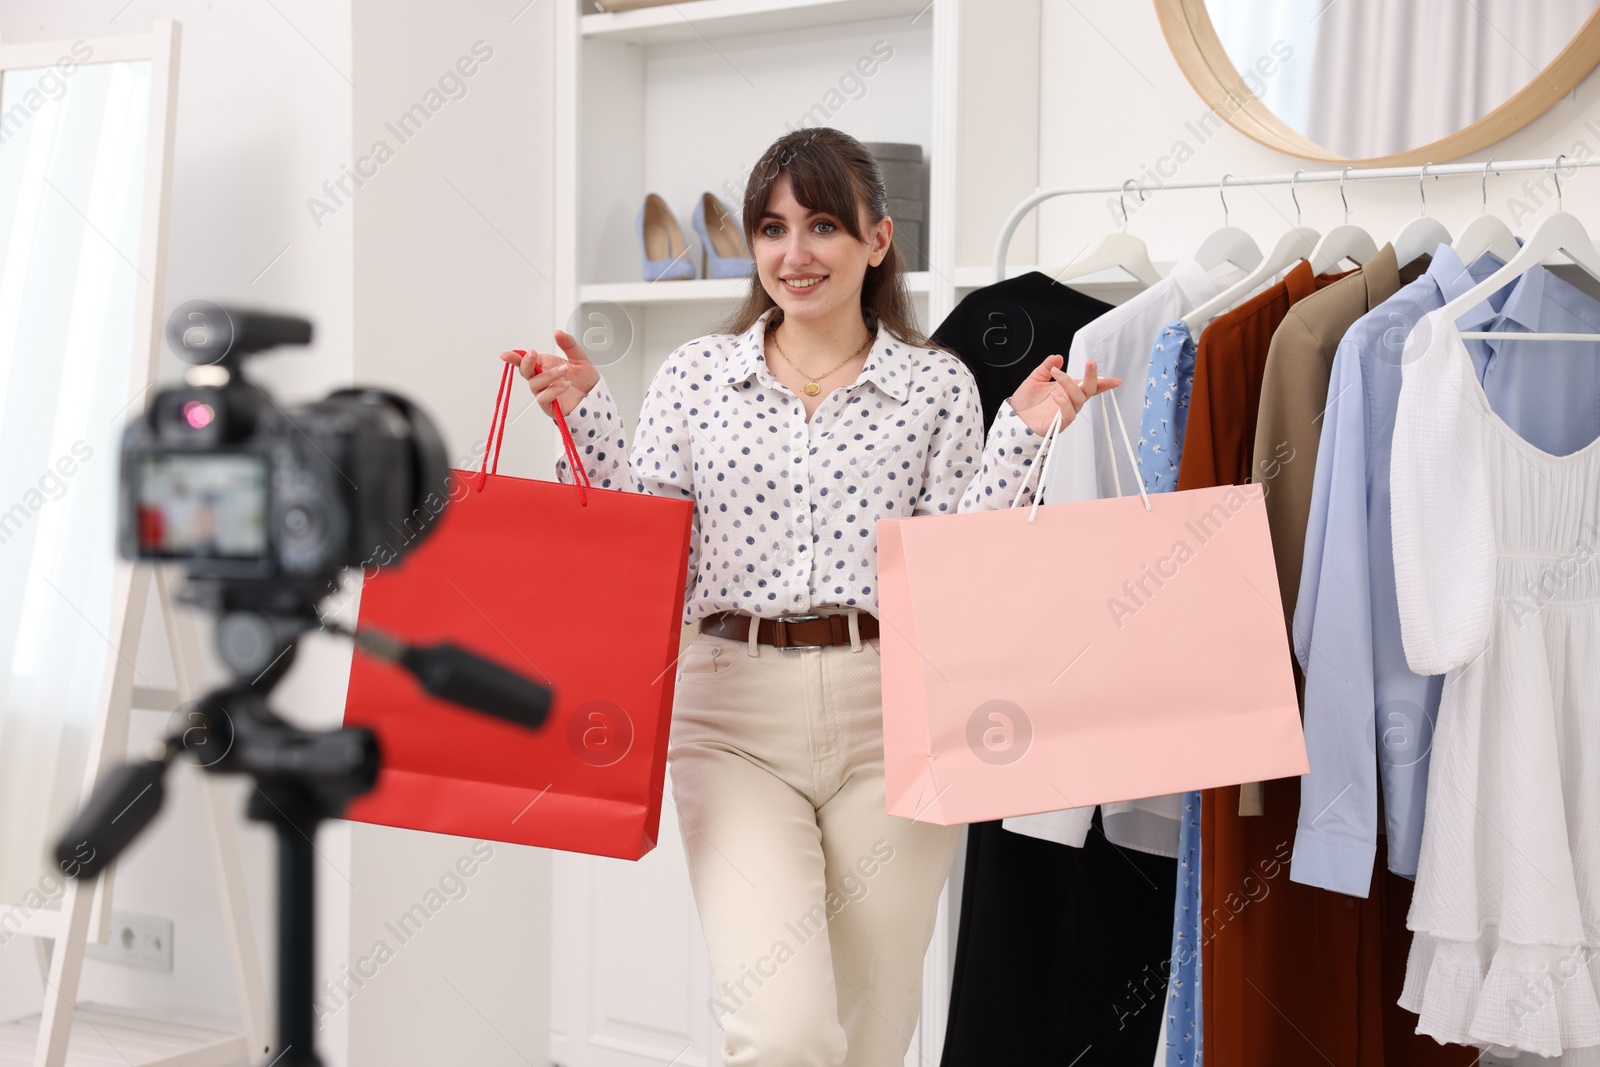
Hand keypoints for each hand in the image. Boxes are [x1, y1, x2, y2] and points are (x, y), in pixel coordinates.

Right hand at [499, 330, 601, 418]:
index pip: (526, 360)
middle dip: (526, 362)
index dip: (514, 357)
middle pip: (525, 371)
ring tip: (565, 370)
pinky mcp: (549, 405)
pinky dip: (554, 390)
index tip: (506, 354)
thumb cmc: (585, 380)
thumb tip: (558, 332)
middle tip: (533, 354)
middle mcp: (542, 378)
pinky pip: (544, 397)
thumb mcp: (580, 358)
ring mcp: (544, 392)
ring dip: (548, 375)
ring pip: (535, 384)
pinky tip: (565, 384)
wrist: (595, 398)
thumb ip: (569, 345)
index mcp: (545, 365)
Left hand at [1007, 354, 1121, 436]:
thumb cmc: (1027, 401)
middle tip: (1090, 363)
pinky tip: (1055, 394)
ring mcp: (1066, 412)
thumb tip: (1058, 356)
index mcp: (1068, 390)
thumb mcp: (1036, 378)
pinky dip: (1063, 402)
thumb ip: (1047, 366)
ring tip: (1056, 374)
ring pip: (1079, 398)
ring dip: (1069, 384)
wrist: (1014, 417)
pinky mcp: (1059, 423)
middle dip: (1092, 376)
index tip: (1116, 380)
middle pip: (1089, 390)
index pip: (1090, 385)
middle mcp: (1070, 400)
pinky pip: (1068, 413)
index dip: (1104, 383)